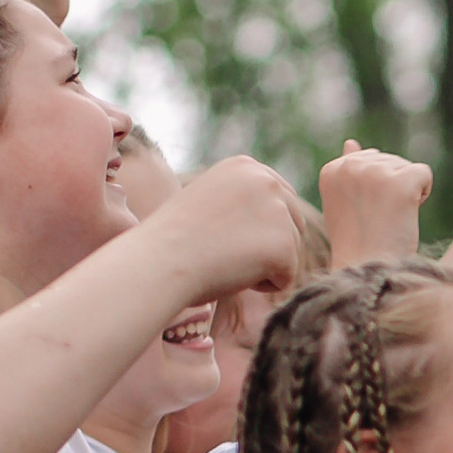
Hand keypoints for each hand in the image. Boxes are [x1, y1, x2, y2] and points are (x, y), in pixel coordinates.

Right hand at [152, 156, 305, 306]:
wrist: (158, 261)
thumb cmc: (173, 240)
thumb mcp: (208, 200)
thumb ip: (241, 199)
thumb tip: (268, 215)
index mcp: (247, 166)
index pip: (281, 202)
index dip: (256, 230)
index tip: (222, 235)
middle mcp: (267, 180)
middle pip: (294, 226)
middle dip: (266, 247)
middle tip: (223, 250)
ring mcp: (278, 211)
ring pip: (292, 253)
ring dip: (263, 267)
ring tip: (224, 259)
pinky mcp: (284, 245)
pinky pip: (287, 277)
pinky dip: (264, 286)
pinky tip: (232, 274)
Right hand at [320, 140, 431, 265]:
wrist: (368, 271)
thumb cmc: (358, 245)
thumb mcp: (345, 203)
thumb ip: (348, 172)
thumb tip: (351, 142)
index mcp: (331, 170)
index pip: (368, 159)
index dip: (375, 189)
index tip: (364, 214)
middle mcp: (350, 166)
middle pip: (390, 160)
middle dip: (392, 188)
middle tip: (378, 220)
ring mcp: (374, 172)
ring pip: (407, 167)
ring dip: (407, 193)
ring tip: (389, 220)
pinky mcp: (400, 181)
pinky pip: (424, 173)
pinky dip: (422, 194)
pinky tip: (406, 215)